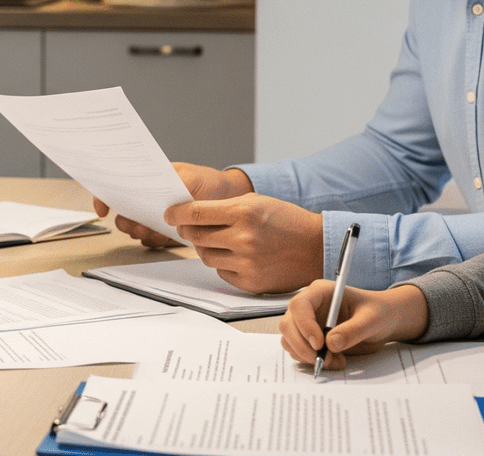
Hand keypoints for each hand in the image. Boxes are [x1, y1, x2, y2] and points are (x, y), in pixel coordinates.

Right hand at [94, 162, 252, 248]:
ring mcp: (155, 217)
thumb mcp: (190, 177)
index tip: (103, 210)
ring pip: (136, 230)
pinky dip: (156, 241)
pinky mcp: (165, 233)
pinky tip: (168, 237)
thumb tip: (153, 196)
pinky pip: (152, 241)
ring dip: (143, 233)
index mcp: (147, 180)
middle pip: (123, 214)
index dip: (104, 198)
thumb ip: (171, 184)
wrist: (228, 198)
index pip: (116, 186)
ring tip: (157, 230)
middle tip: (140, 224)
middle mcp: (147, 200)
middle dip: (128, 222)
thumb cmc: (207, 182)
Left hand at [165, 194, 323, 293]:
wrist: (315, 247)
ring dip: (206, 248)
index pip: (195, 214)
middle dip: (189, 231)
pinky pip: (221, 273)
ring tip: (220, 240)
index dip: (176, 214)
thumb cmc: (285, 221)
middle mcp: (243, 239)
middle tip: (190, 227)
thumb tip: (190, 214)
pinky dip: (223, 264)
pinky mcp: (249, 282)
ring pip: (206, 256)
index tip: (168, 214)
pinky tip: (235, 255)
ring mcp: (246, 263)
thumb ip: (223, 207)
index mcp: (243, 213)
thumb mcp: (256, 202)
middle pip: (196, 236)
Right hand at [279, 282, 429, 371]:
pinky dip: (312, 361)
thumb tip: (331, 343)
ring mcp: (307, 323)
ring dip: (307, 356)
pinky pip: (299, 351)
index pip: (299, 306)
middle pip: (288, 325)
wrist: (383, 321)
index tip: (319, 344)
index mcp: (320, 292)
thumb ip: (353, 330)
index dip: (304, 325)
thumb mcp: (372, 320)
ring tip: (335, 360)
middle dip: (302, 346)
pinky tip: (334, 360)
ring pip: (290, 341)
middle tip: (323, 360)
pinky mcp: (309, 339)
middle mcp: (309, 307)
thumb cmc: (379, 312)